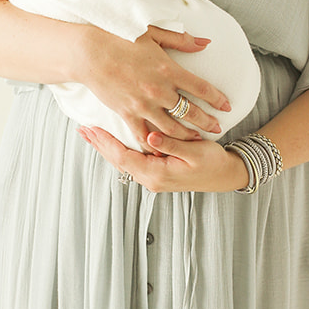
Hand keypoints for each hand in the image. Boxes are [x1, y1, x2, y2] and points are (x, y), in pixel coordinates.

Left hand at [78, 126, 250, 192]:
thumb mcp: (195, 152)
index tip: (91, 129)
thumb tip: (150, 137)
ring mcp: (153, 178)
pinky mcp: (157, 173)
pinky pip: (133, 161)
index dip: (106, 143)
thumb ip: (171, 144)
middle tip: (83, 129)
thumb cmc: (213, 163)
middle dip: (100, 144)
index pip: (123, 157)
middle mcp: (151, 179)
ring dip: (108, 147)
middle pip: (118, 160)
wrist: (226, 176)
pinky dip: (120, 150)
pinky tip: (113, 142)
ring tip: (92, 134)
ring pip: (123, 161)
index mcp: (158, 173)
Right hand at [82, 25, 232, 150]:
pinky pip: (144, 135)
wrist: (88, 52)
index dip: (217, 98)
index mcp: (169, 69)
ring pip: (171, 127)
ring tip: (195, 139)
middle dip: (207, 122)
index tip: (227, 106)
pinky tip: (163, 149)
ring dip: (186, 135)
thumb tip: (205, 42)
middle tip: (217, 128)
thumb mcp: (153, 33)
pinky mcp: (127, 113)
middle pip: (190, 112)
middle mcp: (159, 90)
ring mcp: (143, 105)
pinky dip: (155, 144)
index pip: (202, 88)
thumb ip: (181, 40)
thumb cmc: (119, 38)